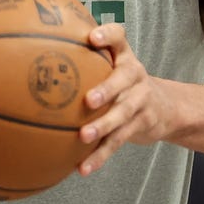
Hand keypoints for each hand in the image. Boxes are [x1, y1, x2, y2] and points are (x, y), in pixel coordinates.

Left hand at [77, 22, 173, 175]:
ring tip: (83, 136)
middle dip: (106, 89)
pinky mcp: (140, 125)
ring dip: (102, 126)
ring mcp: (140, 101)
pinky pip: (118, 141)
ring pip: (122, 114)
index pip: (119, 37)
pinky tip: (83, 168)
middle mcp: (135, 75)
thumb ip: (86, 55)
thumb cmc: (125, 82)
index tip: (92, 37)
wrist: (167, 107)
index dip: (108, 35)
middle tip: (88, 100)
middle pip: (123, 80)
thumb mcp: (115, 64)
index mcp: (125, 57)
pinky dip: (100, 155)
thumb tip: (35, 47)